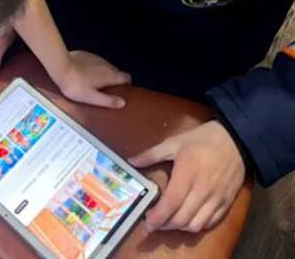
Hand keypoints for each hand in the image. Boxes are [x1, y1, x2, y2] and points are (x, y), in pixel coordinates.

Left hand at [58, 50, 130, 107]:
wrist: (61, 67)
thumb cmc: (75, 85)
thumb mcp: (92, 97)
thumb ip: (108, 100)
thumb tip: (122, 103)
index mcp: (109, 75)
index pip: (126, 77)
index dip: (126, 83)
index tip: (122, 90)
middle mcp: (105, 64)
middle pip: (116, 71)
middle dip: (114, 79)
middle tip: (106, 90)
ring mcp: (96, 58)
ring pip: (105, 66)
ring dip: (103, 73)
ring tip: (94, 83)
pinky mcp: (86, 54)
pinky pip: (95, 61)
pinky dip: (93, 67)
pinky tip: (85, 73)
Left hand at [129, 120, 245, 232]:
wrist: (235, 140)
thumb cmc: (201, 140)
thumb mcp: (174, 142)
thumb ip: (151, 154)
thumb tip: (132, 161)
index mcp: (187, 174)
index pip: (170, 204)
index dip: (157, 216)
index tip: (147, 221)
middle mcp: (202, 191)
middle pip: (182, 219)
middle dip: (165, 225)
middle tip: (153, 223)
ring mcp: (216, 199)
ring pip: (196, 225)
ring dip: (180, 228)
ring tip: (168, 222)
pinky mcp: (227, 203)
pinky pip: (211, 222)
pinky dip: (197, 225)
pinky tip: (188, 219)